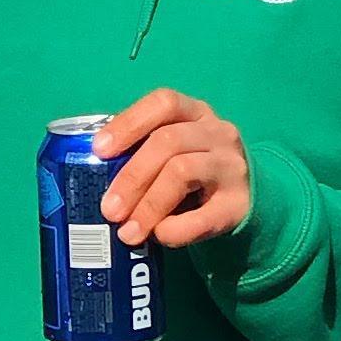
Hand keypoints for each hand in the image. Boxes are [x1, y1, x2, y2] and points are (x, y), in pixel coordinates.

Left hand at [96, 87, 251, 248]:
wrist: (246, 198)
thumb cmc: (194, 171)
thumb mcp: (172, 152)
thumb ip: (141, 155)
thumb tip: (93, 180)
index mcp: (195, 112)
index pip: (163, 103)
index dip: (128, 123)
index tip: (99, 150)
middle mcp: (218, 133)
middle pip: (168, 142)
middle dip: (132, 176)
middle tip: (108, 210)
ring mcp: (231, 166)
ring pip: (183, 171)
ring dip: (148, 205)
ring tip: (128, 232)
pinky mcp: (239, 204)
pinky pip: (204, 216)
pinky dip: (176, 229)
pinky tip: (160, 237)